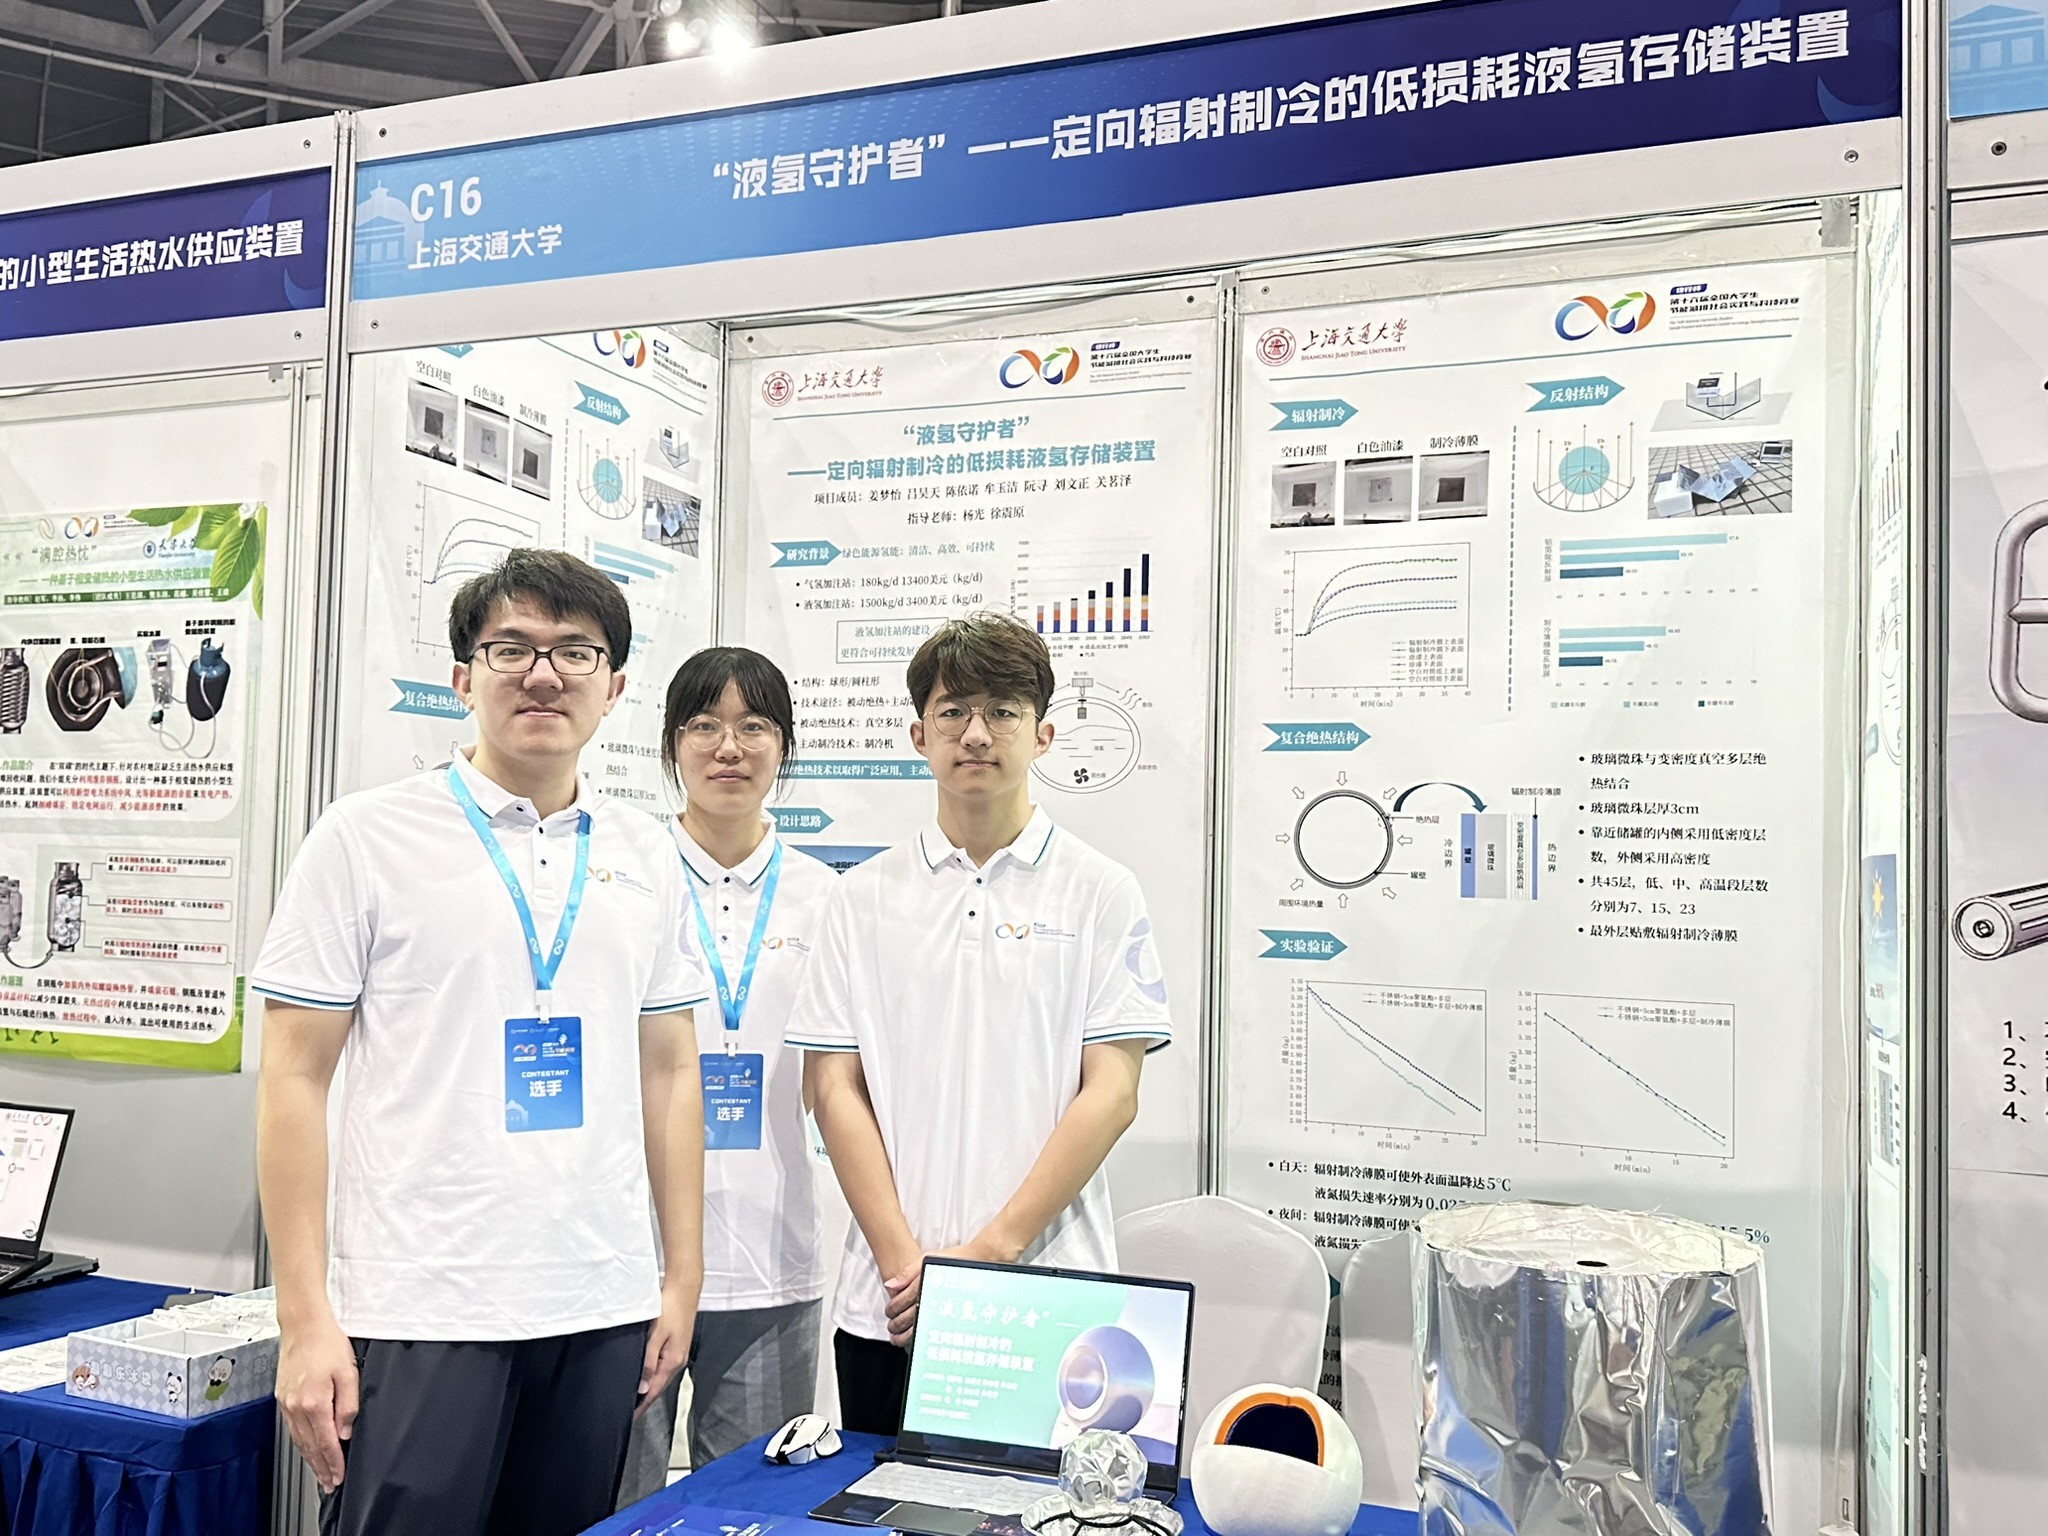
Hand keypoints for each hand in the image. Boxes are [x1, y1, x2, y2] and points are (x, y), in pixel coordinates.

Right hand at [276, 1313, 358, 1494]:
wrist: (303, 1324)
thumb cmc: (326, 1342)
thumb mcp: (349, 1372)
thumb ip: (349, 1404)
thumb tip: (346, 1430)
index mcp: (314, 1402)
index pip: (326, 1442)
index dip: (333, 1462)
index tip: (338, 1476)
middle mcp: (296, 1406)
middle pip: (310, 1446)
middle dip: (320, 1467)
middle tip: (328, 1483)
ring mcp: (286, 1402)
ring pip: (299, 1439)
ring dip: (310, 1458)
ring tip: (319, 1472)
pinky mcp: (282, 1397)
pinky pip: (292, 1428)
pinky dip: (301, 1442)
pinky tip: (306, 1447)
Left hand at [637, 1281, 696, 1416]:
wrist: (684, 1288)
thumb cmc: (670, 1308)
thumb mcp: (655, 1335)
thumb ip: (648, 1362)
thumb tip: (642, 1388)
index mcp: (672, 1361)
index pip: (654, 1392)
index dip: (641, 1406)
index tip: (628, 1418)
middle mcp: (677, 1361)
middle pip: (658, 1387)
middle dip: (643, 1400)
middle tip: (626, 1410)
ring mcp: (678, 1353)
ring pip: (660, 1377)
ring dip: (647, 1388)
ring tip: (632, 1397)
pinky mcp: (676, 1346)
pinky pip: (663, 1367)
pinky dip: (652, 1375)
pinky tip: (644, 1375)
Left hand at [882, 1237, 1012, 1347]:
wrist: (981, 1262)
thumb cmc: (956, 1260)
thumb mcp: (929, 1258)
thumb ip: (908, 1271)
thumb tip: (890, 1286)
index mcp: (924, 1284)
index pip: (900, 1301)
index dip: (891, 1309)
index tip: (889, 1312)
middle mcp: (932, 1298)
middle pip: (906, 1318)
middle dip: (895, 1325)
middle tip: (892, 1327)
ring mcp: (942, 1309)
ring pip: (917, 1329)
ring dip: (904, 1337)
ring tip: (898, 1339)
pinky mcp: (951, 1315)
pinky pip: (933, 1331)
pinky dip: (921, 1340)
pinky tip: (917, 1343)